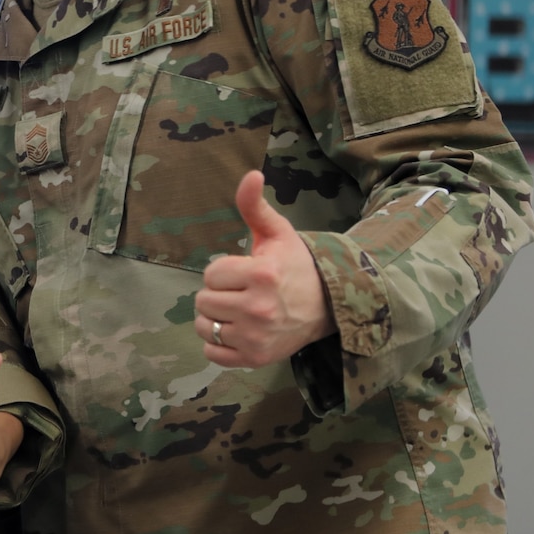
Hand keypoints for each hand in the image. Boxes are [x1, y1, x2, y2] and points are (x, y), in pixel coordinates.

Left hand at [196, 170, 333, 367]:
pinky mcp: (255, 359)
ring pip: (203, 327)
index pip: (210, 274)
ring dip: (215, 318)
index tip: (245, 272)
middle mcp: (258, 308)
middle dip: (219, 293)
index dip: (224, 271)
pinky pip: (212, 353)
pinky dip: (218, 344)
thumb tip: (250, 174)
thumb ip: (255, 206)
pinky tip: (237, 330)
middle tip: (243, 292)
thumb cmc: (296, 266)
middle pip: (204, 300)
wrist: (329, 306)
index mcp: (261, 274)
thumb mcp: (277, 233)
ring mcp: (256, 337)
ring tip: (239, 311)